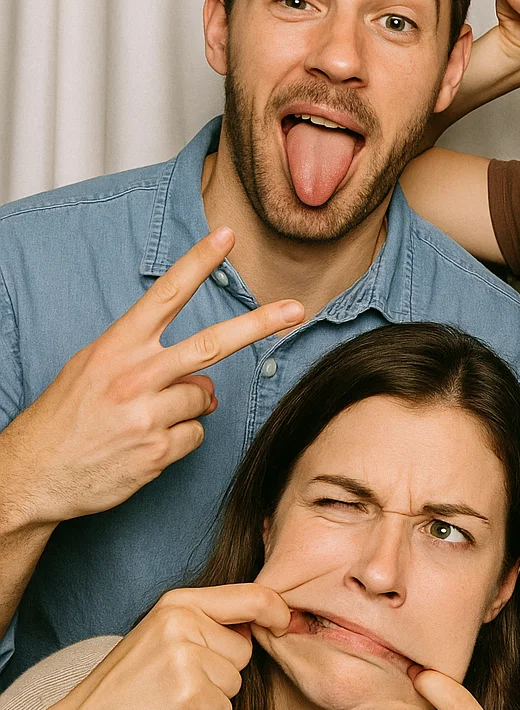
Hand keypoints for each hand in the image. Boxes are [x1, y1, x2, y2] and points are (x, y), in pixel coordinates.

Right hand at [1, 226, 303, 526]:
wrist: (32, 474)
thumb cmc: (68, 415)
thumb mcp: (96, 369)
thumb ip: (152, 361)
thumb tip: (206, 381)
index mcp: (117, 346)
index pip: (166, 294)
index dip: (198, 262)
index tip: (226, 236)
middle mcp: (134, 376)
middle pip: (211, 344)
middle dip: (258, 324)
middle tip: (296, 310)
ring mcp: (146, 416)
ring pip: (203, 399)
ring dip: (186, 409)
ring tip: (143, 420)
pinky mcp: (155, 452)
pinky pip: (195, 435)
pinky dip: (179, 440)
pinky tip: (144, 445)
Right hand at [62, 584, 290, 709]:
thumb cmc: (133, 682)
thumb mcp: (167, 632)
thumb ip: (210, 621)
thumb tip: (266, 616)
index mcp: (179, 602)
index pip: (250, 595)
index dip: (275, 609)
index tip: (284, 621)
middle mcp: (182, 622)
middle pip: (245, 649)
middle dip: (223, 671)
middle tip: (181, 680)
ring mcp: (184, 656)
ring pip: (237, 682)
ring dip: (213, 698)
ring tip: (174, 697)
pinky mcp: (187, 692)